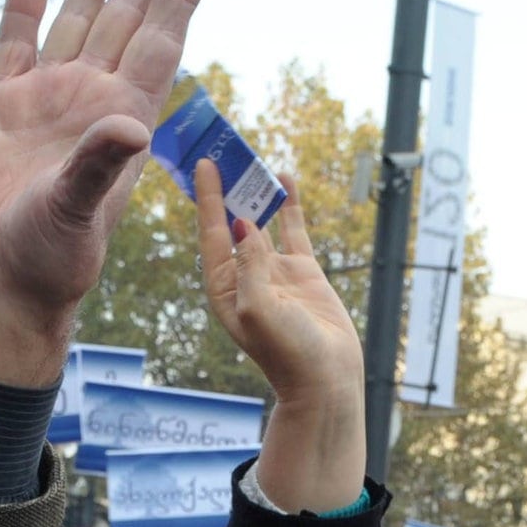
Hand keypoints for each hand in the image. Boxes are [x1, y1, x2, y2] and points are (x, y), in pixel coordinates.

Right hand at [0, 0, 206, 384]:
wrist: (1, 276)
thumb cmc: (52, 255)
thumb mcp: (80, 211)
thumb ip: (100, 164)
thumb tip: (133, 124)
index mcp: (121, 120)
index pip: (157, 46)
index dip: (176, 0)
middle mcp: (89, 102)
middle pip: (124, 22)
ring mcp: (46, 100)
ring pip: (75, 24)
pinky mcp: (0, 108)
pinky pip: (15, 48)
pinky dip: (23, 12)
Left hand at [196, 161, 365, 509]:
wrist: (325, 379)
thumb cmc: (287, 353)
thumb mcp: (259, 310)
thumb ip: (250, 267)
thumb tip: (244, 225)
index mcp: (224, 288)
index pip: (212, 233)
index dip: (207, 198)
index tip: (202, 164)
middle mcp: (244, 276)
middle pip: (231, 221)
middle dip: (226, 188)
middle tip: (221, 148)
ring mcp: (273, 272)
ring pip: (261, 220)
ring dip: (255, 190)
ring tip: (250, 155)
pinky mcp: (302, 272)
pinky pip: (292, 229)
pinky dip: (288, 204)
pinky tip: (284, 179)